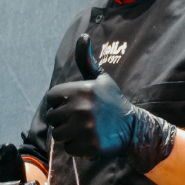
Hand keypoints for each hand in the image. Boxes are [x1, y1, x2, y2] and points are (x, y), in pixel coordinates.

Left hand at [46, 34, 175, 172]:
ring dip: (68, 134)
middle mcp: (81, 108)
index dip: (59, 102)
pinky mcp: (88, 146)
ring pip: (58, 134)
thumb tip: (83, 36)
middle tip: (78, 119)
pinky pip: (68, 148)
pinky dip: (76, 147)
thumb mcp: (100, 79)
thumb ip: (86, 60)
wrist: (133, 128)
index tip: (72, 105)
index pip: (51, 98)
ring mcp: (84, 128)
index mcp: (81, 90)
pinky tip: (88, 140)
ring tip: (82, 129)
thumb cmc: (112, 101)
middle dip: (62, 119)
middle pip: (52, 117)